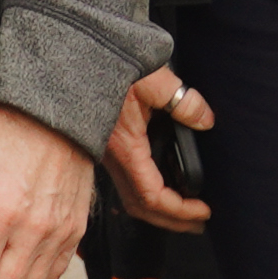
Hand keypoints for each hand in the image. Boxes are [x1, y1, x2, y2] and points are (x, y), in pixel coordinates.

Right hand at [102, 63, 212, 232]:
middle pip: (140, 207)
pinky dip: (146, 192)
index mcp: (124, 147)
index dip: (179, 210)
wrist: (72, 55)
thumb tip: (205, 120)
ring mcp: (105, 153)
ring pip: (130, 196)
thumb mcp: (152, 79)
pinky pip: (124, 180)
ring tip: (184, 210)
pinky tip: (159, 184)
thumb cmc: (106, 64)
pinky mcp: (103, 145)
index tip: (204, 211)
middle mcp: (112, 157)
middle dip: (171, 220)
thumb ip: (182, 100)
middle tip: (199, 223)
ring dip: (158, 209)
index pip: (152, 196)